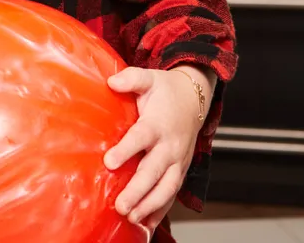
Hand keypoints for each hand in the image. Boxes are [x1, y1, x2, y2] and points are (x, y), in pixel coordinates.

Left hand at [103, 67, 206, 230]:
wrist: (193, 98)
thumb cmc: (165, 90)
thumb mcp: (148, 78)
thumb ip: (130, 78)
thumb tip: (112, 81)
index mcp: (157, 124)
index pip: (141, 138)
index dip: (126, 150)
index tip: (110, 162)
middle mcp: (169, 146)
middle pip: (153, 171)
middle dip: (138, 190)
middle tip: (121, 205)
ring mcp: (177, 161)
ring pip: (166, 188)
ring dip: (149, 205)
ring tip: (131, 218)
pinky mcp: (179, 170)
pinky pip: (171, 194)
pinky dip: (160, 211)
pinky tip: (146, 225)